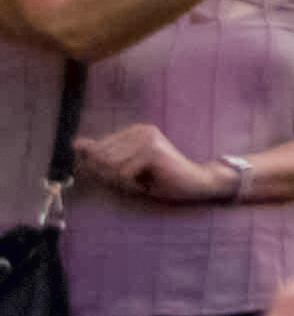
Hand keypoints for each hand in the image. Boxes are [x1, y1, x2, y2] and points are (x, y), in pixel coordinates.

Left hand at [67, 123, 210, 200]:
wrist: (195, 183)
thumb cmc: (161, 178)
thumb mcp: (127, 166)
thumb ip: (103, 154)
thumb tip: (76, 143)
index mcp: (134, 130)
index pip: (97, 149)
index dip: (101, 168)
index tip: (121, 177)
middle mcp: (140, 130)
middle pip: (101, 158)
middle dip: (111, 176)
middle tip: (132, 182)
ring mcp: (147, 139)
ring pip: (110, 167)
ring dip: (121, 182)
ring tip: (140, 183)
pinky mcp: (152, 151)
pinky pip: (122, 174)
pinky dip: (131, 185)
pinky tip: (146, 184)